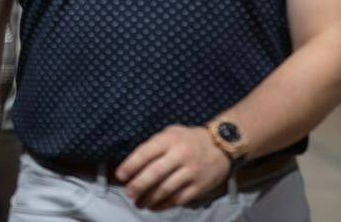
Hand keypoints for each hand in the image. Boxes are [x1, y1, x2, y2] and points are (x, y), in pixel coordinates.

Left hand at [115, 124, 230, 210]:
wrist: (220, 144)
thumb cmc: (188, 139)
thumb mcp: (170, 133)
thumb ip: (153, 146)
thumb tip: (132, 164)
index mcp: (169, 140)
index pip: (145, 153)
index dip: (130, 166)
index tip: (120, 176)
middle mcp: (180, 155)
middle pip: (155, 173)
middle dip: (138, 185)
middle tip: (128, 193)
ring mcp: (191, 172)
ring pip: (166, 189)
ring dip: (149, 199)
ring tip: (139, 203)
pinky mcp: (199, 186)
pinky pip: (179, 198)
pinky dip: (164, 205)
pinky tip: (154, 207)